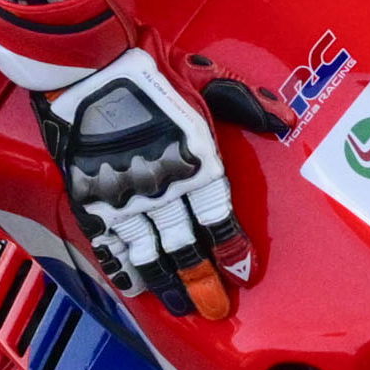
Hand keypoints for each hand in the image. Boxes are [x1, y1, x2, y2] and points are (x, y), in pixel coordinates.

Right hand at [42, 46, 246, 319]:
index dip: (231, 249)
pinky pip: (108, 243)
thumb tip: (285, 118)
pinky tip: (133, 286)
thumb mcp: (207, 78)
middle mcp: (162, 186)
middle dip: (201, 281)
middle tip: (214, 308)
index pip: (220, 218)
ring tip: (178, 306)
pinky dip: (122, 268)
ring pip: (148, 253)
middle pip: (185, 247)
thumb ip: (246, 103)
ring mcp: (123, 196)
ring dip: (166, 282)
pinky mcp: (89, 196)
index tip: (241, 272)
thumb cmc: (147, 66)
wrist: (85, 62)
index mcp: (196, 160)